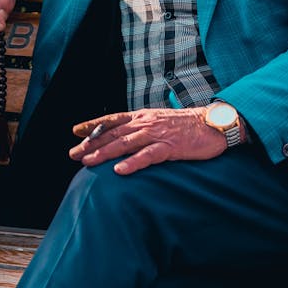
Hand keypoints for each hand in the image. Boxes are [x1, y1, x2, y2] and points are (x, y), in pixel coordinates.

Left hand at [70, 108, 229, 174]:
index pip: (113, 120)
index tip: (75, 131)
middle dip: (91, 144)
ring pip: (125, 143)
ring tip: (88, 162)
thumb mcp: (161, 122)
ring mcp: (157, 134)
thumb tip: (126, 136)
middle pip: (113, 133)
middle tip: (73, 154)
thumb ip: (143, 127)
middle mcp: (146, 123)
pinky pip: (148, 156)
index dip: (93, 125)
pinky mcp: (170, 147)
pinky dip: (133, 163)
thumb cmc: (188, 126)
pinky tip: (119, 171)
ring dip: (105, 153)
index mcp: (143, 116)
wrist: (214, 124)